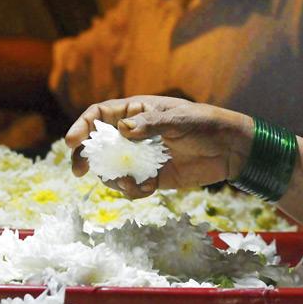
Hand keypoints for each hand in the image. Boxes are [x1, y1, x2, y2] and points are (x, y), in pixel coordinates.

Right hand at [64, 96, 252, 198]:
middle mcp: (133, 135)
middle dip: (85, 157)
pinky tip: (148, 188)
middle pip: (98, 145)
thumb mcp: (180, 119)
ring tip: (131, 183)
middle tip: (78, 170)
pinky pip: (131, 187)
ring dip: (113, 179)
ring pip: (112, 169)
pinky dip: (133, 191)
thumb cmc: (206, 124)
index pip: (100, 115)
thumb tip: (123, 131)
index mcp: (136, 112)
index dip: (82, 127)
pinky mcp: (152, 178)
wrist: (231, 150)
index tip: (71, 142)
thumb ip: (151, 124)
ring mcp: (141, 157)